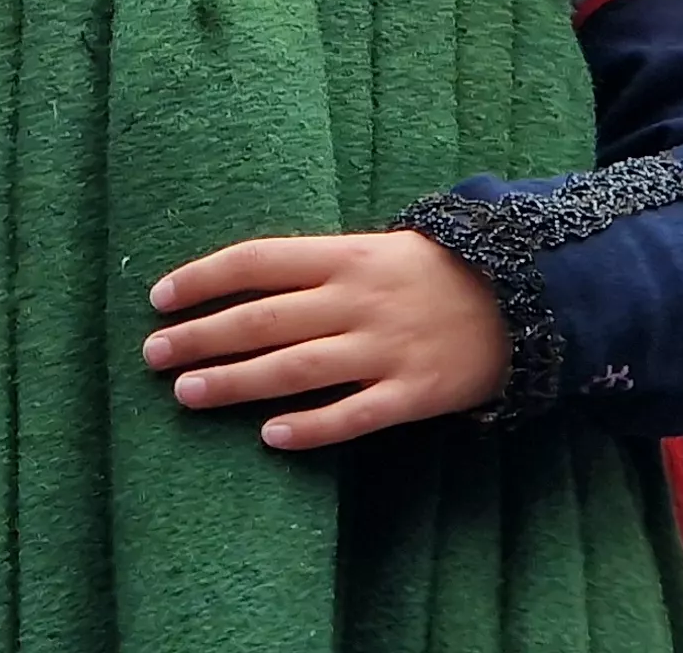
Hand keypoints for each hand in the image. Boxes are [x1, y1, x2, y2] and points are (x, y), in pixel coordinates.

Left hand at [143, 231, 508, 449]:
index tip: (157, 299)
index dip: (202, 280)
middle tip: (152, 356)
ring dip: (234, 383)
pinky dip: (311, 427)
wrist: (530, 293)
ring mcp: (385, 348)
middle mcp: (357, 300)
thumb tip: (243, 286)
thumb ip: (320, 268)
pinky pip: (353, 414)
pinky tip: (271, 436)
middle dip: (200, 338)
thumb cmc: (439, 270)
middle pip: (261, 320)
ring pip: (294, 369)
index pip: (256, 261)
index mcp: (346, 255)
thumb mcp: (380, 247)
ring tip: (187, 394)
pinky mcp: (413, 393)